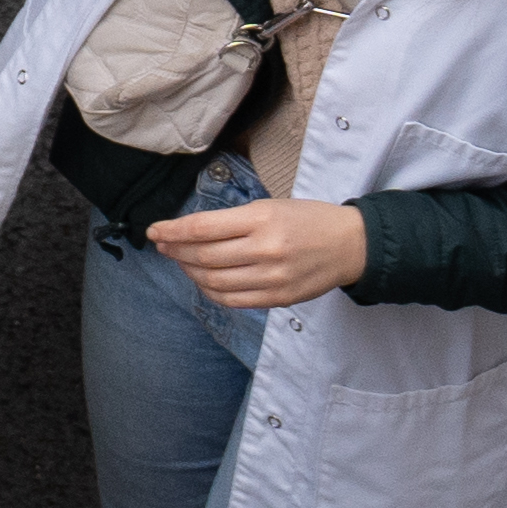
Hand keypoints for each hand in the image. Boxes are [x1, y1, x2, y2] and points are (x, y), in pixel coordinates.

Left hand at [151, 189, 371, 308]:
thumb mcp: (268, 207)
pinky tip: (203, 281)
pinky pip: (232, 300)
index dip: (171, 231)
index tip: (154, 231)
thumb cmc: (307, 220)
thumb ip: (230, 221)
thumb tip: (187, 232)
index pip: (202, 228)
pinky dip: (210, 291)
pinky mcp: (280, 298)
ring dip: (189, 272)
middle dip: (175, 251)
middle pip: (203, 256)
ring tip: (181, 261)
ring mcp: (273, 277)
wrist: (352, 244)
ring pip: (213, 280)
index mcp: (261, 219)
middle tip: (163, 245)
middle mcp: (266, 249)